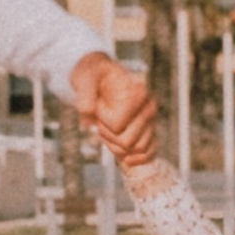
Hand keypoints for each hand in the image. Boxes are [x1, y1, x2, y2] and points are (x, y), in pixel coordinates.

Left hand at [73, 53, 156, 167]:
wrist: (98, 78)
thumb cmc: (92, 75)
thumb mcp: (83, 78)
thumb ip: (84, 97)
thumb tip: (89, 122)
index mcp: (139, 92)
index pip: (117, 125)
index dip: (101, 120)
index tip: (97, 105)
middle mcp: (150, 106)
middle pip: (127, 142)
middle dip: (107, 135)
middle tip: (99, 120)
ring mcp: (152, 120)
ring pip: (137, 150)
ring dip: (116, 146)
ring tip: (107, 130)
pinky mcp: (150, 132)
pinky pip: (149, 154)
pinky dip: (134, 159)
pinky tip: (121, 154)